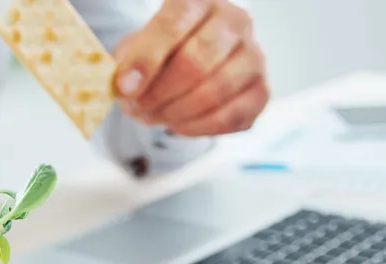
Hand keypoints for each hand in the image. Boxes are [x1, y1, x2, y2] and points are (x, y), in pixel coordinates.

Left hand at [113, 0, 268, 136]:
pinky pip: (231, 117)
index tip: (124, 87)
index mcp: (200, 0)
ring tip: (155, 116)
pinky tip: (178, 124)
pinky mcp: (262, 91)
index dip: (146, 59)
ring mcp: (254, 56)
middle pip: (196, 61)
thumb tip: (123, 86)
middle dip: (159, 92)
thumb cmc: (161, 53)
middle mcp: (235, 21)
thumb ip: (128, 62)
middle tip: (138, 107)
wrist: (191, 65)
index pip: (174, 23)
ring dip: (176, 113)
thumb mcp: (136, 48)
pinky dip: (197, 127)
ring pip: (215, 91)